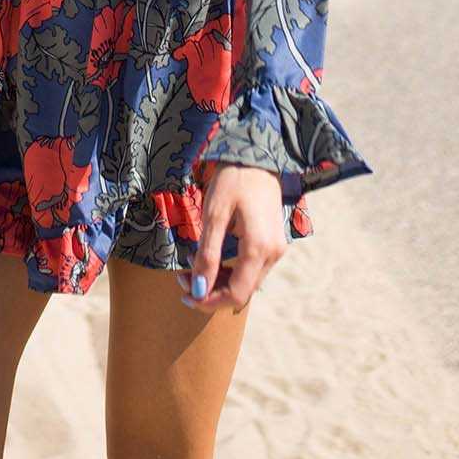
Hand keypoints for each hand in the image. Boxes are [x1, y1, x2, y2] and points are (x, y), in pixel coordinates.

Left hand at [178, 162, 284, 315]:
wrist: (257, 156)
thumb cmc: (233, 180)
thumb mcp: (215, 214)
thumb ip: (207, 255)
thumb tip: (199, 291)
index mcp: (259, 248)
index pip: (236, 294)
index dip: (209, 301)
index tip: (185, 294)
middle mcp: (273, 254)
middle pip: (241, 292)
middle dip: (210, 292)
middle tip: (183, 279)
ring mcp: (276, 249)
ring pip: (246, 282)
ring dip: (219, 282)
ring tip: (193, 270)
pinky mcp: (273, 243)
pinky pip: (251, 269)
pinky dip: (230, 272)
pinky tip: (211, 260)